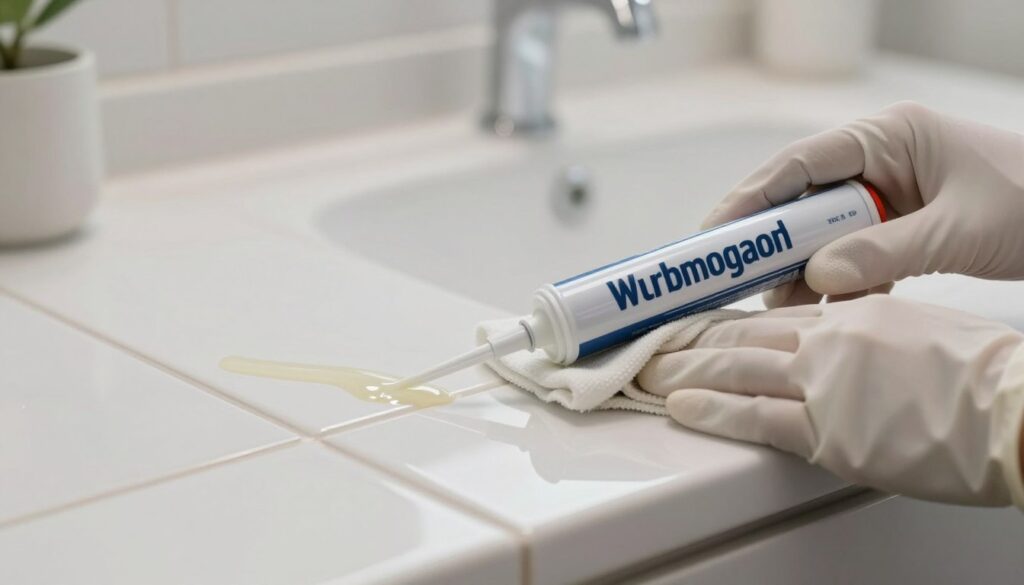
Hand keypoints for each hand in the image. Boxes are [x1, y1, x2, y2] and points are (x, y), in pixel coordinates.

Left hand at [638, 295, 1023, 505]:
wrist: (1018, 408)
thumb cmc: (985, 376)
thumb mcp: (918, 333)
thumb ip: (867, 334)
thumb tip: (843, 347)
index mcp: (853, 315)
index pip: (769, 316)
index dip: (722, 323)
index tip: (692, 325)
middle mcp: (829, 342)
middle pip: (739, 337)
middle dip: (687, 344)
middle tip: (650, 346)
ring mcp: (823, 384)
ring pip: (734, 369)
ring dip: (682, 373)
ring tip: (646, 375)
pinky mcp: (827, 430)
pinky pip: (753, 417)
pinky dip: (710, 411)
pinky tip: (680, 408)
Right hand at [703, 102, 1023, 306]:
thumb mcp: (958, 228)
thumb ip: (885, 251)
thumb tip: (816, 278)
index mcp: (889, 136)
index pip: (800, 164)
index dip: (751, 199)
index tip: (714, 234)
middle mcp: (879, 161)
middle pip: (803, 201)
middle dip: (772, 244)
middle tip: (736, 282)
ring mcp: (888, 195)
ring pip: (823, 234)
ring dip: (804, 272)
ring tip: (782, 308)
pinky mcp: (899, 229)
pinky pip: (853, 255)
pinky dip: (838, 285)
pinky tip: (825, 312)